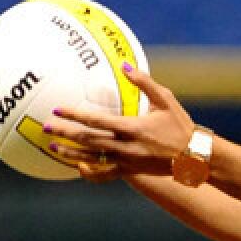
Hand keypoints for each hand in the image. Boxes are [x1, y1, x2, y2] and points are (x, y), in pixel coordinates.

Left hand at [44, 63, 195, 178]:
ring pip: (91, 159)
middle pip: (87, 140)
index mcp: (132, 127)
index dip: (75, 114)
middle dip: (64, 133)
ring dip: (70, 153)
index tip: (58, 109)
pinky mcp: (129, 172)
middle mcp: (126, 146)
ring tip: (52, 148)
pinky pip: (103, 174)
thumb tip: (125, 65)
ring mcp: (126, 162)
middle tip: (46, 127)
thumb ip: (144, 82)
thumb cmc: (181, 126)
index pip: (97, 121)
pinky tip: (78, 166)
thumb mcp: (166, 100)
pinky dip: (88, 172)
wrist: (194, 157)